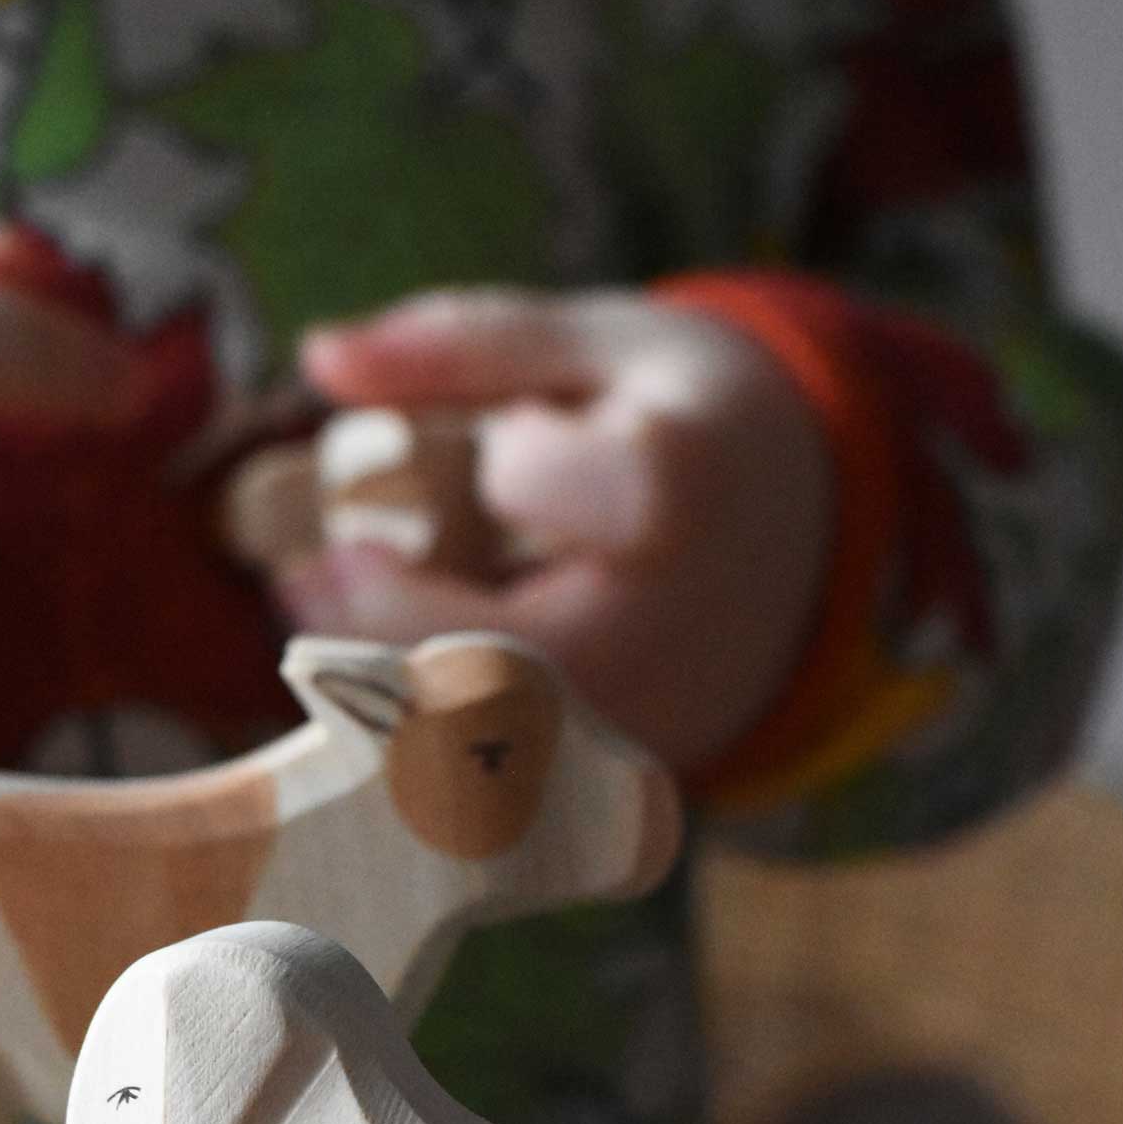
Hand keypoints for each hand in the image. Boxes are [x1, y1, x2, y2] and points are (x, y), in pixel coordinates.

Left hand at [257, 288, 831, 776]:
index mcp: (678, 484)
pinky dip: (442, 735)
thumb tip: (322, 359)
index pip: (536, 482)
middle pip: (494, 646)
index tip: (475, 453)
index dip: (488, 470)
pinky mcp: (635, 775)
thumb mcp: (600, 343)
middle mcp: (673, 621)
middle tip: (310, 578)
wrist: (812, 532)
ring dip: (395, 689)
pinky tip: (410, 680)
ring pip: (493, 738)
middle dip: (379, 620)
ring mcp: (659, 713)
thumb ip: (465, 344)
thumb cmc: (690, 417)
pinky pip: (517, 780)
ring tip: (350, 624)